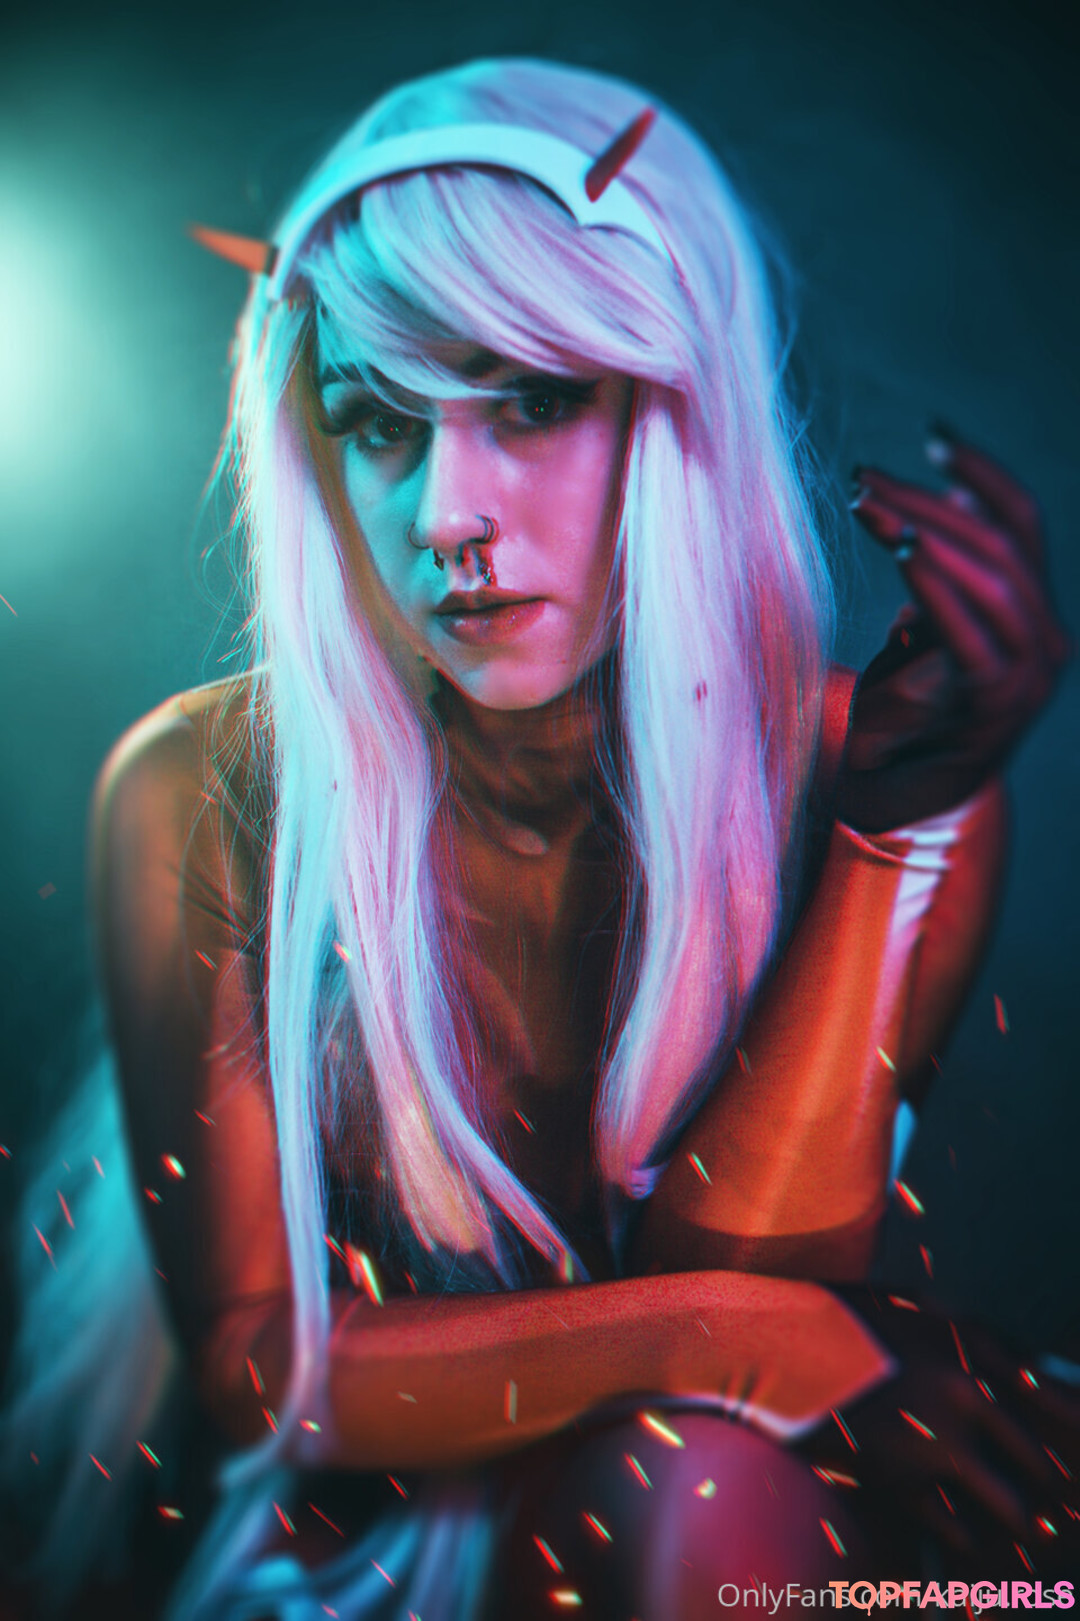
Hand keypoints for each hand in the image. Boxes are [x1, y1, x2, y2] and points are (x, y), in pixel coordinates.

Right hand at [799, 1292, 1079, 1573]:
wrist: (773, 1347)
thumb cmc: (839, 1318)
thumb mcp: (908, 1303)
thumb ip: (960, 1325)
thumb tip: (1012, 1357)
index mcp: (970, 1343)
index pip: (1053, 1395)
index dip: (1072, 1421)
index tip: (1079, 1436)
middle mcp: (965, 1392)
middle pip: (1042, 1457)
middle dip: (1054, 1479)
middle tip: (1063, 1495)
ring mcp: (937, 1441)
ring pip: (1014, 1505)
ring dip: (1024, 1519)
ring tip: (1034, 1530)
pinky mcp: (903, 1480)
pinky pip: (958, 1528)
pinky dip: (968, 1536)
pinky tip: (971, 1539)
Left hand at [838, 426, 1070, 831]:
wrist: (895, 802)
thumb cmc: (900, 717)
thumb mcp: (922, 637)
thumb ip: (939, 587)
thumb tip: (929, 515)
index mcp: (1033, 617)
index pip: (1023, 524)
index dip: (981, 475)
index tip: (933, 437)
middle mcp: (1045, 640)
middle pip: (999, 541)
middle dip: (928, 499)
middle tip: (865, 476)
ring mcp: (1028, 673)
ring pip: (991, 575)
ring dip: (925, 529)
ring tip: (869, 504)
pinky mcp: (996, 700)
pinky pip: (971, 628)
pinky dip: (936, 581)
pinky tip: (900, 548)